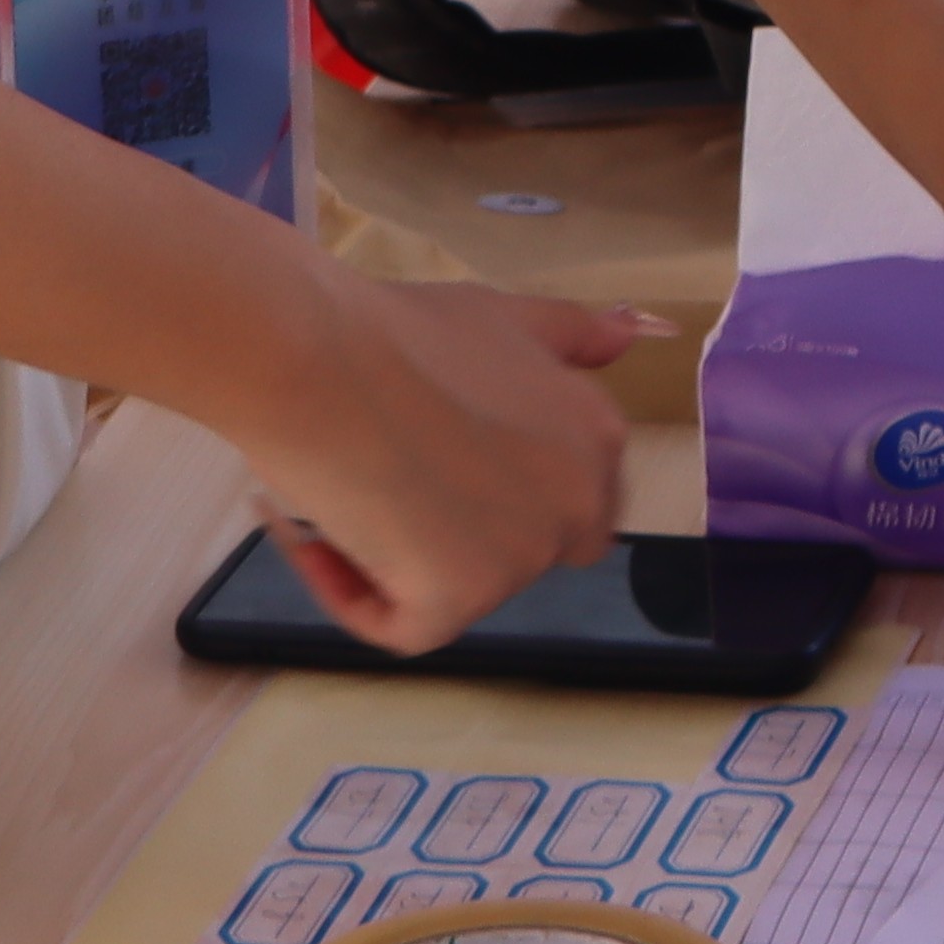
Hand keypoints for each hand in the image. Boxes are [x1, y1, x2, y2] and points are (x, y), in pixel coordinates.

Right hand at [224, 267, 640, 653]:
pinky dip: (357, 595)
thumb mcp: (502, 316)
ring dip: (405, 558)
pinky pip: (409, 627)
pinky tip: (319, 540)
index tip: (438, 455)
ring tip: (348, 492)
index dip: (502, 488)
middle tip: (399, 484)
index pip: (573, 498)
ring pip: (464, 590)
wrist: (315, 360)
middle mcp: (578, 503)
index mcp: (596, 436)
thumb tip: (628, 332)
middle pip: (528, 551)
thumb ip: (568, 336)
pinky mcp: (458, 600)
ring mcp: (522, 557)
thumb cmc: (396, 332)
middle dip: (467, 534)